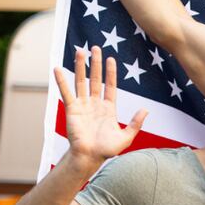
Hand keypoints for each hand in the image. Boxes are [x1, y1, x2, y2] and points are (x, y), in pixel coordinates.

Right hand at [55, 46, 146, 166]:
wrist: (89, 157)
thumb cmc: (106, 150)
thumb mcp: (126, 137)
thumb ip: (136, 123)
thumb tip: (146, 109)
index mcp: (108, 108)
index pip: (110, 86)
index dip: (110, 72)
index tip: (111, 59)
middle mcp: (94, 104)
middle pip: (95, 79)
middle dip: (96, 63)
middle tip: (95, 48)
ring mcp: (82, 105)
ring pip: (81, 81)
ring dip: (80, 66)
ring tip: (79, 50)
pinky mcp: (71, 109)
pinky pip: (66, 92)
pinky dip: (61, 81)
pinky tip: (57, 69)